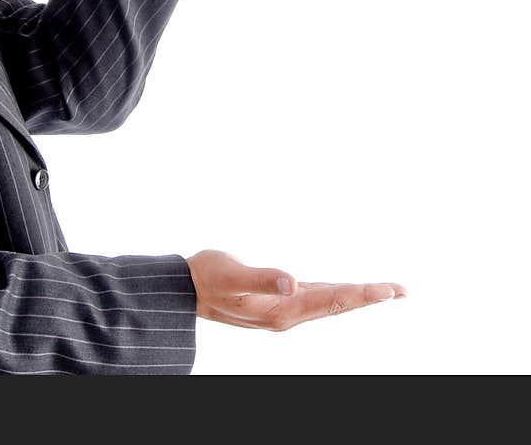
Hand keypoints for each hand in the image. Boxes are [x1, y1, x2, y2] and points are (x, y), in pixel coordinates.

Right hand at [186, 249, 405, 331]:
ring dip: (357, 297)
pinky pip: (317, 299)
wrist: (186, 290)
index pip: (329, 301)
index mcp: (280, 310)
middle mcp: (287, 313)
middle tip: (402, 290)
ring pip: (329, 302)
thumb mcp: (232, 275)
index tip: (387, 290)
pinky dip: (336, 294)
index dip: (359, 295)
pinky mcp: (278, 301)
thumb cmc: (207, 277)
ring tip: (384, 291)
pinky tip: (342, 290)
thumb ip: (261, 278)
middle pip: (336, 305)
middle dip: (369, 297)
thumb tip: (292, 280)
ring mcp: (283, 309)